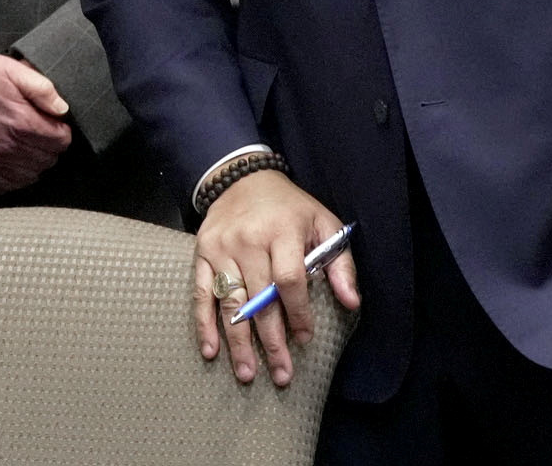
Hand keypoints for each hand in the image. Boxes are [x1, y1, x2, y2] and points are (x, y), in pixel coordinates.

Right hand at [0, 51, 74, 193]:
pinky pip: (4, 186)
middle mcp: (10, 148)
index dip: (60, 129)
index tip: (51, 121)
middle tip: (37, 131)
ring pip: (30, 177)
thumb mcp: (10, 69)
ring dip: (32, 163)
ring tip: (23, 146)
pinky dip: (10, 178)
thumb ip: (41, 88)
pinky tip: (6, 162)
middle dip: (48, 146)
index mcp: (23, 123)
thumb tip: (62, 108)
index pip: (62, 141)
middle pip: (48, 160)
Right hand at [192, 171, 357, 389]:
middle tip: (282, 374)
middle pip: (259, 299)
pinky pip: (201, 293)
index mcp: (281, 232)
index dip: (298, 313)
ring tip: (248, 374)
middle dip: (272, 341)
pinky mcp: (201, 253)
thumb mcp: (324, 223)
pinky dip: (204, 323)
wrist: (243, 178)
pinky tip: (211, 350)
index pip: (289, 280)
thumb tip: (351, 302)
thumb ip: (340, 263)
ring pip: (230, 303)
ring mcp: (221, 248)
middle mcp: (247, 240)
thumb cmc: (290, 207)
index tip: (306, 338)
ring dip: (238, 342)